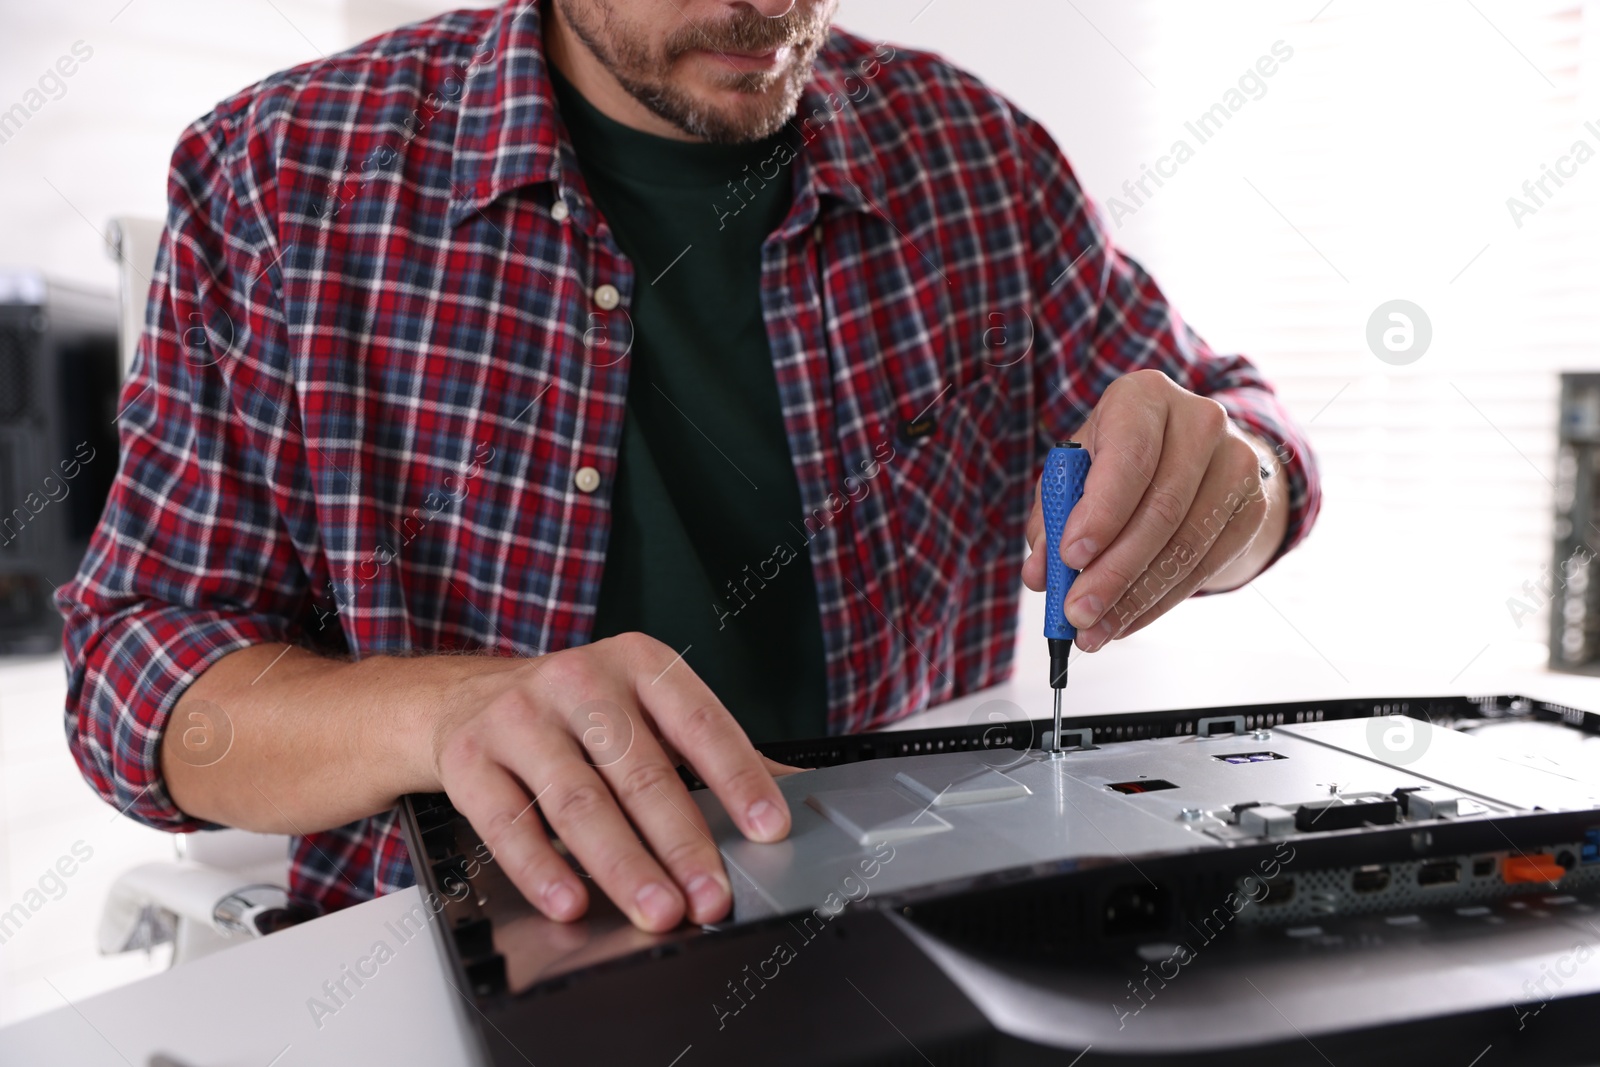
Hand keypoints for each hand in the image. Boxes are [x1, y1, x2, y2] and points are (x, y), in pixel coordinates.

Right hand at [428, 633, 792, 932]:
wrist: (464, 698)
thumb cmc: (576, 711)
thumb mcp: (644, 708)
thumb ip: (710, 748)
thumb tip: (791, 789)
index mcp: (639, 663)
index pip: (700, 723)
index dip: (738, 779)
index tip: (770, 829)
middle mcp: (580, 681)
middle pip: (641, 772)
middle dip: (683, 844)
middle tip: (712, 896)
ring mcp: (520, 718)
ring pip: (579, 803)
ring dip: (623, 866)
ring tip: (658, 909)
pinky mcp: (470, 759)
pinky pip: (509, 824)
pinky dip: (542, 869)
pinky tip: (571, 901)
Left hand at [1022, 369, 1286, 651]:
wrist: (1192, 452)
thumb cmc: (1119, 459)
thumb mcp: (1077, 472)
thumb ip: (1053, 518)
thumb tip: (1042, 573)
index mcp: (1144, 398)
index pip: (1129, 456)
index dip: (1101, 512)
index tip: (1071, 557)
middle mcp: (1199, 421)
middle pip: (1161, 509)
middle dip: (1113, 571)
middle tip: (1077, 613)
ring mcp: (1236, 463)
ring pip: (1186, 545)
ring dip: (1135, 597)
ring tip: (1094, 629)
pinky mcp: (1252, 508)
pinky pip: (1204, 566)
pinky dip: (1160, 601)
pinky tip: (1127, 620)